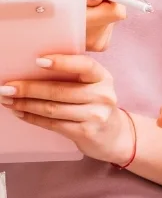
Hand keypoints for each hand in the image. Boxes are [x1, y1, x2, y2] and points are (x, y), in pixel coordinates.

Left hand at [0, 55, 133, 164]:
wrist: (115, 136)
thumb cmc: (97, 106)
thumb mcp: (94, 86)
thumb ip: (73, 76)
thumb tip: (31, 68)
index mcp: (103, 78)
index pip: (83, 65)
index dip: (61, 62)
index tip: (38, 61)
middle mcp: (102, 96)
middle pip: (59, 91)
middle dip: (28, 88)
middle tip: (6, 87)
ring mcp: (96, 116)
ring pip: (53, 109)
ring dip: (26, 104)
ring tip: (8, 100)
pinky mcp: (87, 133)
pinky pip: (54, 124)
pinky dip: (34, 118)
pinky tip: (21, 113)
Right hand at [45, 0, 125, 51]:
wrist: (42, 29)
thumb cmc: (48, 8)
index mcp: (88, 25)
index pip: (117, 12)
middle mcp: (96, 38)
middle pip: (113, 13)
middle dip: (103, 1)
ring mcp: (99, 44)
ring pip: (110, 19)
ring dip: (99, 10)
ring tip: (81, 9)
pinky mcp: (100, 45)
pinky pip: (106, 26)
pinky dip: (98, 18)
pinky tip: (85, 17)